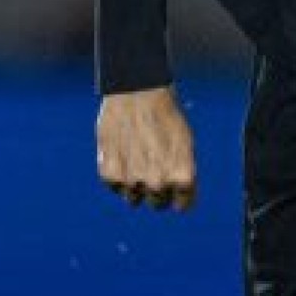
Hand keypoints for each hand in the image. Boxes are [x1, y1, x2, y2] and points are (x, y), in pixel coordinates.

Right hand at [96, 84, 197, 210]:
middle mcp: (159, 183)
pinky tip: (121, 152)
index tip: (174, 186)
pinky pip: (115, 186)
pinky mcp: (110, 174)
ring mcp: (133, 181)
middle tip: (153, 166)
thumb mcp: (185, 141)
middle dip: (157, 190)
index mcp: (182, 176)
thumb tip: (178, 193)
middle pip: (157, 203)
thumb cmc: (165, 113)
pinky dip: (117, 174)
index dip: (179, 195)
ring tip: (136, 157)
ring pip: (134, 199)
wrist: (136, 90)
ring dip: (135, 184)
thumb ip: (182, 172)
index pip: (182, 205)